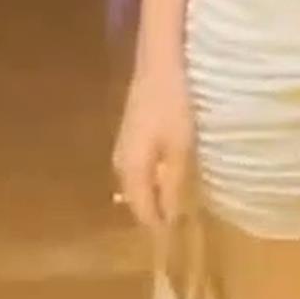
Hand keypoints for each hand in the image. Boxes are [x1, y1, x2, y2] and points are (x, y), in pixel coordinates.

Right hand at [112, 63, 194, 231]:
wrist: (159, 61)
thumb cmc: (173, 105)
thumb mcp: (180, 147)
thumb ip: (174, 184)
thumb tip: (171, 218)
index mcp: (131, 170)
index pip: (143, 211)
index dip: (160, 226)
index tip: (178, 237)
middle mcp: (120, 161)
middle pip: (136, 198)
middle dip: (155, 210)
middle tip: (179, 219)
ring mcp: (123, 143)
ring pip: (136, 180)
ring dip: (154, 190)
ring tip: (176, 196)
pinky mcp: (130, 128)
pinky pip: (139, 164)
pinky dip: (153, 172)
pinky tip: (168, 168)